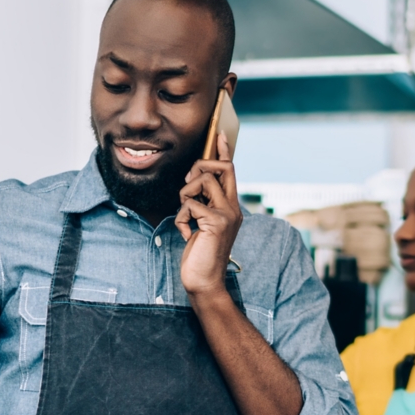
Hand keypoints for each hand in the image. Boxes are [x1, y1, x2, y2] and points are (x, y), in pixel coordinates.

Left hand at [176, 132, 241, 299]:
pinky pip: (189, 204)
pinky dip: (181, 219)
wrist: (204, 280)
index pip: (230, 171)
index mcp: (231, 206)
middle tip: (188, 184)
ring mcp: (227, 214)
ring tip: (186, 217)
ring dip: (185, 196)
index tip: (220, 134)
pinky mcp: (216, 222)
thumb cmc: (199, 253)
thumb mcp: (201, 223)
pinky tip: (187, 234)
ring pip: (201, 181)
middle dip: (200, 167)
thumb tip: (194, 180)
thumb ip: (202, 203)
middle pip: (222, 167)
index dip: (224, 151)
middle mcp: (233, 207)